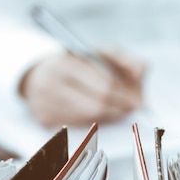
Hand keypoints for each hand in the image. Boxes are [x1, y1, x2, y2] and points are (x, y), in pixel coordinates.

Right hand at [19, 49, 145, 127]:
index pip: (104, 85)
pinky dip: (93, 121)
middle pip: (97, 106)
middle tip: (131, 108)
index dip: (125, 96)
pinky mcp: (43, 121)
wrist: (38, 74)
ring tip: (116, 108)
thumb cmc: (75, 63)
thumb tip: (141, 79)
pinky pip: (79, 127)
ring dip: (109, 116)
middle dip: (119, 109)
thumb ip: (125, 61)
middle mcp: (49, 84)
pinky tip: (96, 112)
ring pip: (89, 120)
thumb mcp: (100, 53)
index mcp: (64, 63)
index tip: (139, 101)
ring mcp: (44, 105)